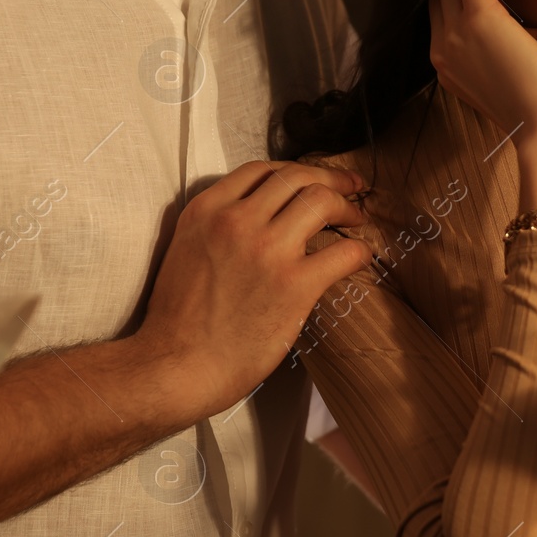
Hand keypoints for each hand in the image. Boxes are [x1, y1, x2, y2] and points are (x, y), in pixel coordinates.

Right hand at [136, 161, 371, 422]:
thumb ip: (215, 226)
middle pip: (296, 177)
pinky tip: (359, 257)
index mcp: (206, 210)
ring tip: (355, 220)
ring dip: (347, 206)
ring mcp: (267, 250)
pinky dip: (359, 250)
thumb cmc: (178, 321)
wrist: (176, 365)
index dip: (295, 171)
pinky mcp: (294, 284)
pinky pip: (343, 252)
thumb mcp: (185, 250)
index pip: (261, 170)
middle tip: (351, 189)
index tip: (312, 179)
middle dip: (330, 179)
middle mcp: (236, 220)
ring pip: (321, 200)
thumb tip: (258, 219)